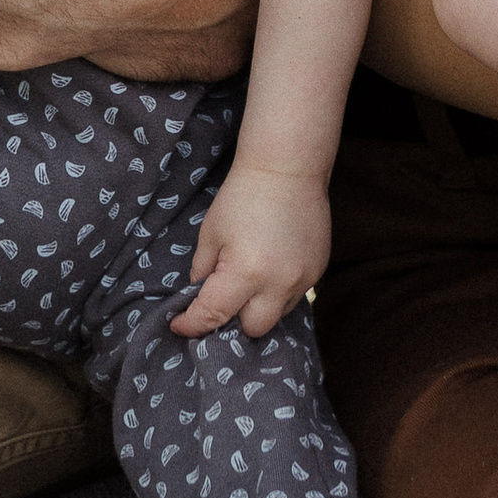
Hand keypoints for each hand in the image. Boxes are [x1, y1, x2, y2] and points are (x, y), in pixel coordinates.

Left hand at [171, 158, 330, 337]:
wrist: (287, 168)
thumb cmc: (242, 195)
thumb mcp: (211, 233)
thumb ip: (203, 270)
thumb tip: (199, 295)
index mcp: (246, 272)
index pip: (214, 314)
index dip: (192, 323)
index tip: (179, 325)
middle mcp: (278, 283)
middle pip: (253, 328)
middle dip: (234, 318)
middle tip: (223, 297)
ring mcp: (303, 278)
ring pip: (278, 315)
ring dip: (260, 306)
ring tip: (251, 279)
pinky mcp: (318, 270)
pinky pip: (295, 296)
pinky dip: (279, 291)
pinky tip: (272, 266)